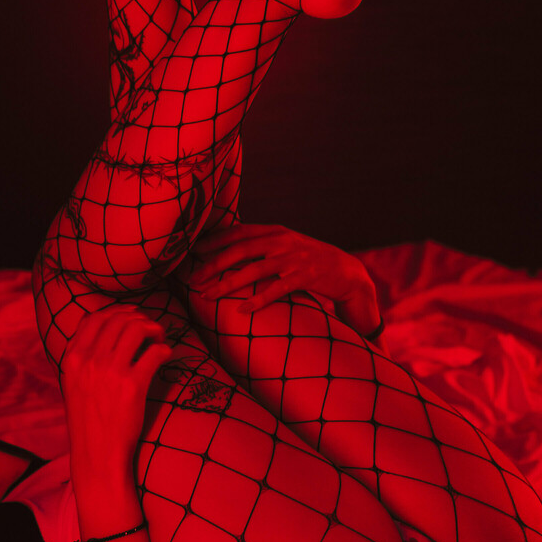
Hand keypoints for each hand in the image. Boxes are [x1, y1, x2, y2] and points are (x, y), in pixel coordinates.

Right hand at [60, 304, 174, 475]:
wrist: (97, 454)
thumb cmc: (89, 420)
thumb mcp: (74, 384)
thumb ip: (83, 358)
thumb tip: (105, 332)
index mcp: (73, 358)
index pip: (94, 318)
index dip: (117, 312)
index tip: (132, 317)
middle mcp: (89, 361)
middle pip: (118, 320)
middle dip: (139, 319)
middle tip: (151, 330)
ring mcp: (110, 371)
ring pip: (136, 329)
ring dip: (154, 329)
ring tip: (160, 339)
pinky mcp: (132, 386)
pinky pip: (154, 353)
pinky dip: (164, 349)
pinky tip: (166, 356)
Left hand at [183, 223, 381, 336]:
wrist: (347, 271)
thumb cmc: (309, 259)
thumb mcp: (286, 245)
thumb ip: (262, 244)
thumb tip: (228, 250)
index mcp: (275, 231)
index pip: (239, 231)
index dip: (215, 241)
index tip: (194, 252)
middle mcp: (282, 241)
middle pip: (240, 250)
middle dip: (213, 265)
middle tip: (194, 280)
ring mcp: (294, 259)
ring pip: (254, 270)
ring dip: (227, 284)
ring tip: (208, 296)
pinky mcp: (305, 277)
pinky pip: (277, 289)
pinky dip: (258, 299)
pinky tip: (242, 309)